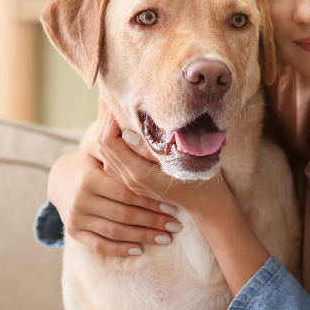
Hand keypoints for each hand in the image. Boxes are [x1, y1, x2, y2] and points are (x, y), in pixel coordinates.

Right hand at [47, 144, 181, 256]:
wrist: (58, 180)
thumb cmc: (89, 162)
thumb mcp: (99, 149)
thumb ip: (118, 145)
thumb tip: (138, 130)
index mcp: (89, 179)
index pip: (126, 193)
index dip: (150, 201)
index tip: (172, 206)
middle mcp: (80, 200)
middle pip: (123, 215)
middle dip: (152, 221)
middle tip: (175, 226)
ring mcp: (76, 218)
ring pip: (115, 232)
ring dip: (143, 237)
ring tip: (165, 238)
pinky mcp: (74, 232)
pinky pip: (99, 245)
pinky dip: (120, 249)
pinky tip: (140, 249)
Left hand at [95, 111, 270, 295]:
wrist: (207, 205)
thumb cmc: (199, 179)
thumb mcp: (179, 159)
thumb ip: (151, 147)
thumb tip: (126, 132)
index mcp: (138, 173)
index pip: (109, 142)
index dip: (110, 121)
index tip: (120, 104)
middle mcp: (130, 179)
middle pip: (102, 147)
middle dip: (107, 124)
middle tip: (118, 105)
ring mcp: (131, 183)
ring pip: (106, 155)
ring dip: (109, 134)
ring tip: (119, 116)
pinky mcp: (134, 183)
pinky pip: (113, 161)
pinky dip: (114, 145)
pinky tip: (124, 134)